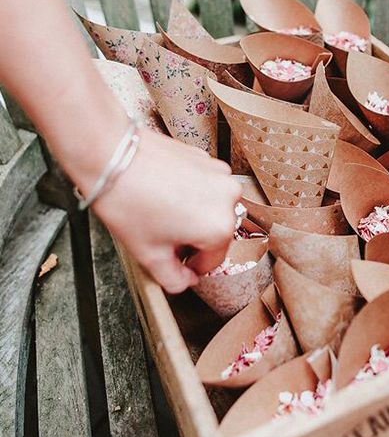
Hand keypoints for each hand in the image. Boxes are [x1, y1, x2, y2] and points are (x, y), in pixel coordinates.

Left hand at [91, 129, 241, 292]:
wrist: (111, 154)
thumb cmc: (128, 202)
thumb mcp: (148, 254)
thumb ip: (173, 278)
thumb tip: (185, 281)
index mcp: (219, 228)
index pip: (213, 261)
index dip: (191, 266)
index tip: (175, 261)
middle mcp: (229, 200)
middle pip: (214, 233)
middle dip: (192, 238)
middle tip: (162, 235)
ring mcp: (220, 176)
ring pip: (211, 208)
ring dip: (193, 215)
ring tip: (162, 211)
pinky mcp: (208, 159)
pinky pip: (206, 186)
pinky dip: (191, 193)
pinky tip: (165, 192)